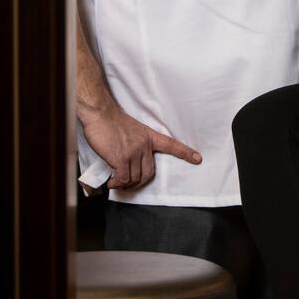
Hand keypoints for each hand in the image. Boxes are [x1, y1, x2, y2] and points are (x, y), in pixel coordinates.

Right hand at [80, 103, 201, 189]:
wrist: (100, 113)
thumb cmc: (112, 122)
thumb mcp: (133, 129)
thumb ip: (138, 143)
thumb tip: (133, 160)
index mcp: (149, 136)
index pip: (171, 145)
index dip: (185, 153)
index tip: (198, 159)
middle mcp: (144, 145)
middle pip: (148, 173)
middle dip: (138, 183)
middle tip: (128, 185)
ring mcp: (133, 152)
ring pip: (134, 178)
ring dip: (125, 184)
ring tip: (116, 183)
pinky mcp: (120, 158)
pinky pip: (123, 179)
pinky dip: (117, 184)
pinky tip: (112, 182)